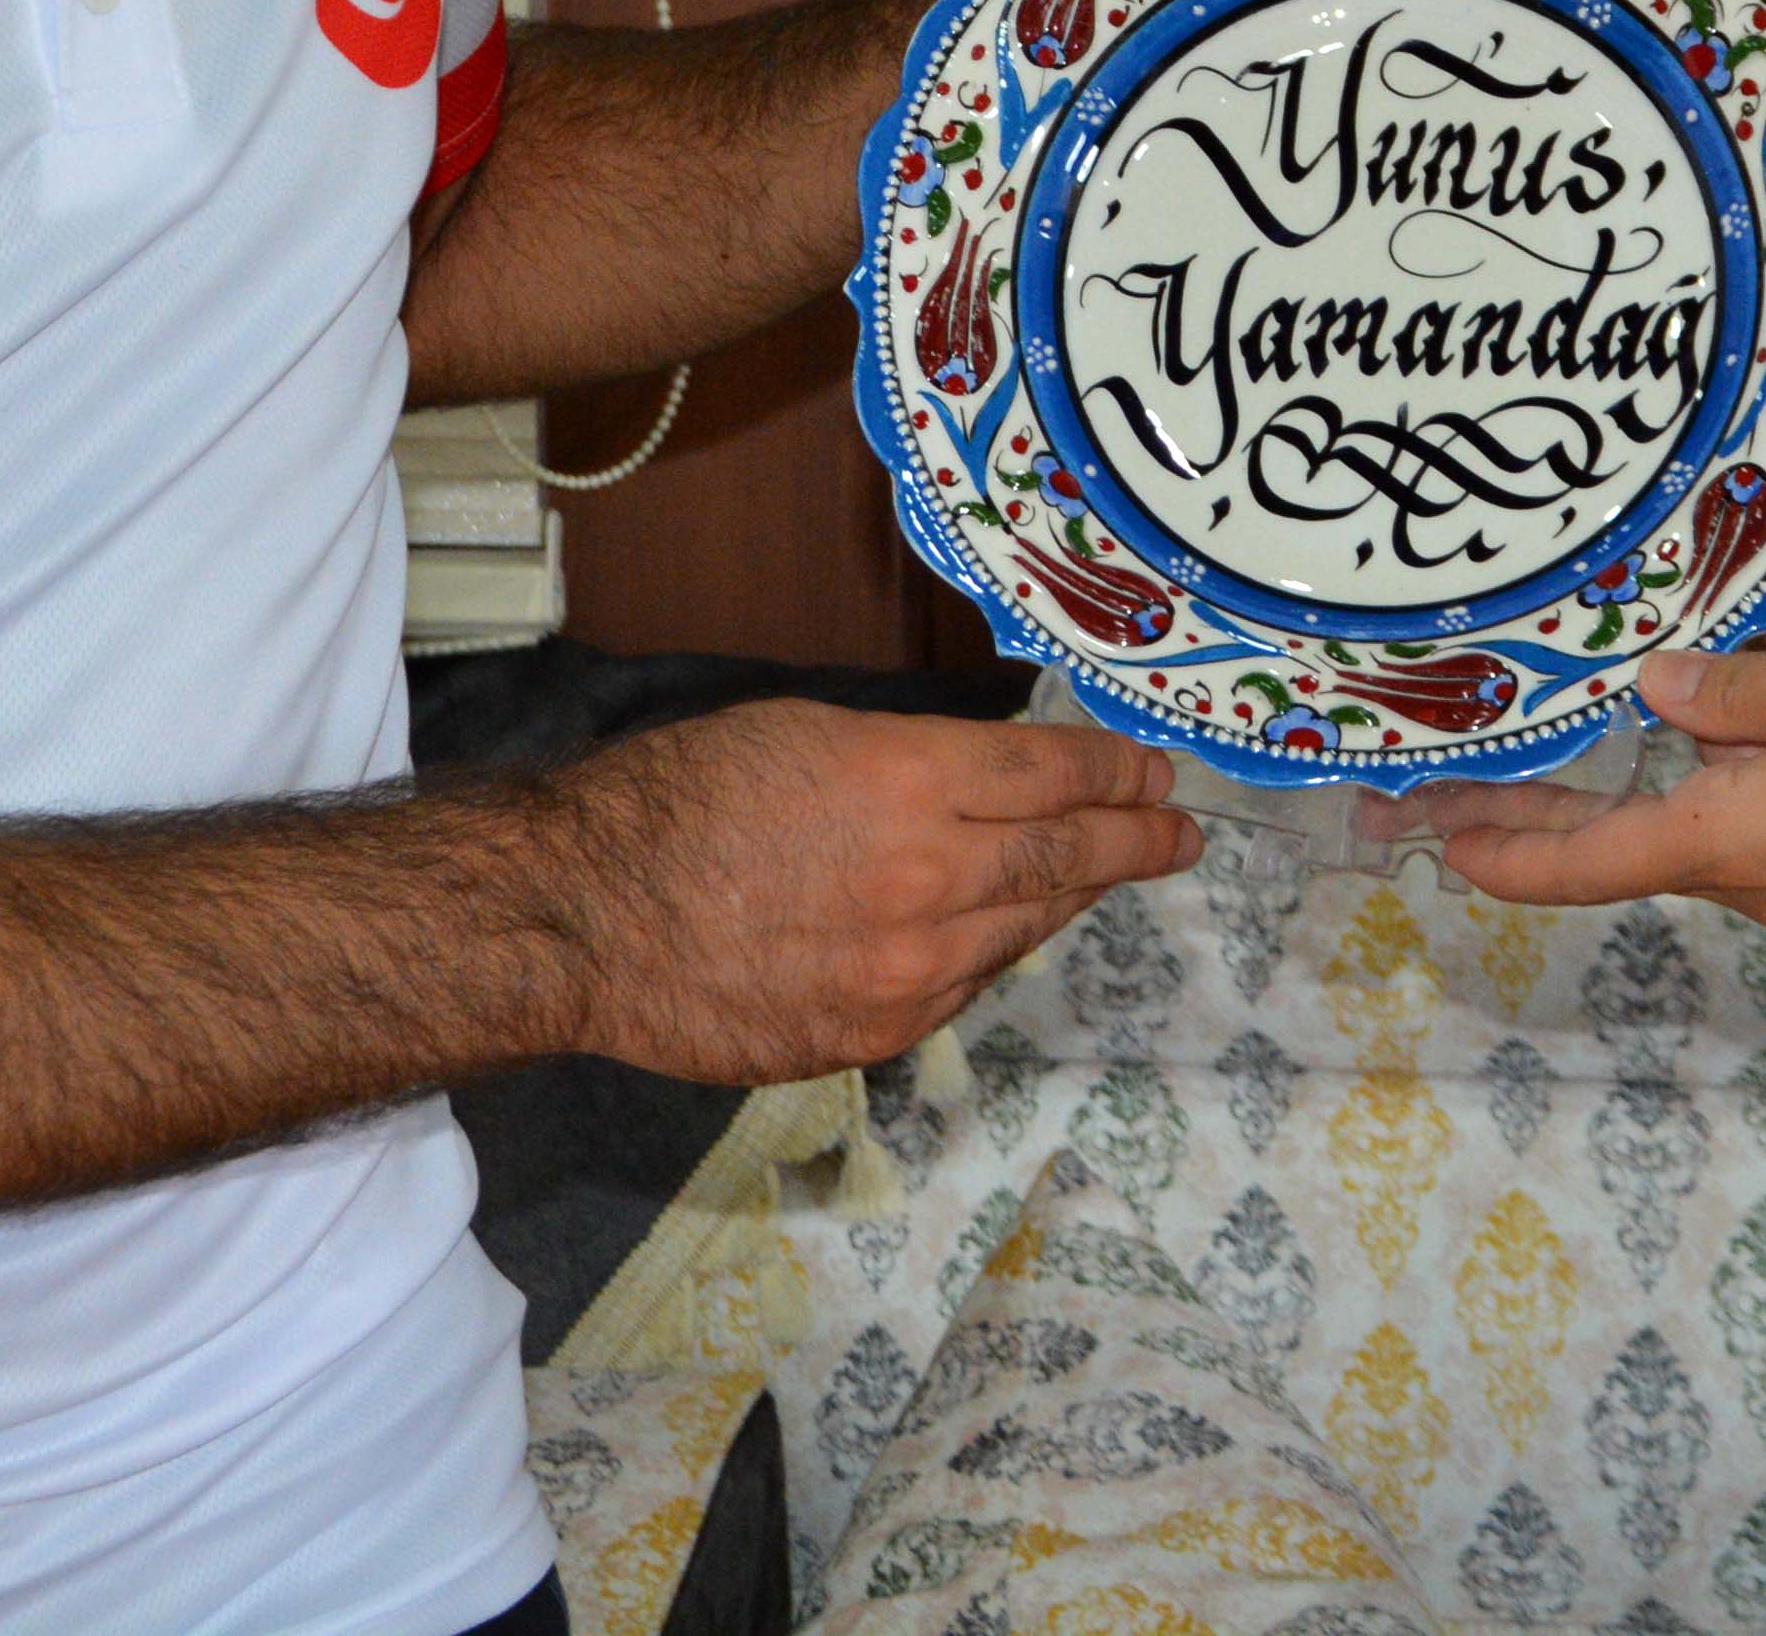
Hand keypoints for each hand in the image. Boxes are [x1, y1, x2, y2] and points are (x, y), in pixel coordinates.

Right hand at [553, 703, 1202, 1082]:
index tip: (1155, 772)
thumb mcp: (802, 732)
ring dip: (1071, 898)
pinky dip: (993, 951)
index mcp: (907, 781)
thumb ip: (907, 759)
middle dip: (1133, 841)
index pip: (1050, 775)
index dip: (1115, 772)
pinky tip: (1007, 930)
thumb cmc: (675, 800)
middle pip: (1062, 857)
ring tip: (1109, 875)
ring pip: (1022, 928)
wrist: (586, 915)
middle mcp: (926, 878)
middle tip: (1179, 831)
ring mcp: (904, 968)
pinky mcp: (872, 1033)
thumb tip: (979, 776)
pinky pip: (962, 986)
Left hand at [1379, 609, 1765, 931]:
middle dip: (1533, 805)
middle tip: (1438, 772)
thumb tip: (1656, 689)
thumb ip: (1738, 686)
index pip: (1588, 862)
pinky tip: (1727, 652)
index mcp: (1739, 842)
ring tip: (1563, 686)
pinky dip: (1728, 734)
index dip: (1500, 850)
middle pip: (1624, 836)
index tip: (1419, 832)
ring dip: (1639, 751)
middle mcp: (1759, 874)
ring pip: (1695, 800)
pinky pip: (1762, 787)